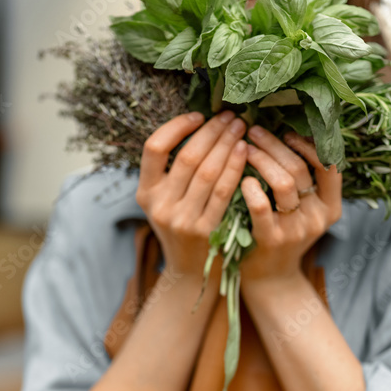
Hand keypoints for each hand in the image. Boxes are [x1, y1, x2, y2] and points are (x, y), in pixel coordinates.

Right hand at [136, 110, 246, 282]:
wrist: (189, 274)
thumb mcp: (165, 203)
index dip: (177, 126)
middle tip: (230, 115)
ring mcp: (182, 219)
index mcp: (145, 193)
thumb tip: (200, 128)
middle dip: (212, 131)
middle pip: (187, 156)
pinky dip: (235, 167)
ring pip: (207, 171)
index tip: (198, 115)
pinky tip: (245, 152)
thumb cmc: (182, 230)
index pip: (154, 147)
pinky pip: (223, 191)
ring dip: (226, 144)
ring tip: (240, 128)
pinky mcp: (205, 230)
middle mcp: (160, 205)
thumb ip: (173, 174)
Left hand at [238, 126, 342, 285]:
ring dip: (262, 160)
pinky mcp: (273, 240)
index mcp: (331, 206)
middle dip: (275, 146)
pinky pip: (263, 208)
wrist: (272, 280)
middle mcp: (318, 217)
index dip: (308, 145)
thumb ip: (303, 182)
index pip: (328, 165)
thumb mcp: (304, 211)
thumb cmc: (283, 235)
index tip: (286, 132)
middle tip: (253, 131)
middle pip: (300, 169)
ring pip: (284, 183)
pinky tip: (242, 178)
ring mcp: (296, 230)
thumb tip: (288, 133)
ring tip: (244, 149)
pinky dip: (252, 189)